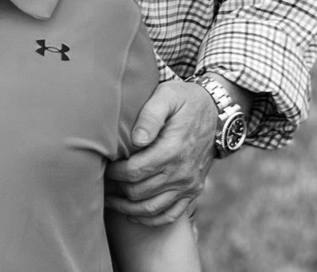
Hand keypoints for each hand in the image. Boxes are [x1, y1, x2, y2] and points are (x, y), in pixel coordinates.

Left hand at [105, 79, 216, 225]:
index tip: (103, 166)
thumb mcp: (167, 96)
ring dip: (127, 208)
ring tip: (109, 200)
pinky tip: (133, 214)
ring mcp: (188, 185)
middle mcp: (181, 172)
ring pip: (151, 208)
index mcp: (172, 150)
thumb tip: (136, 139)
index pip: (134, 171)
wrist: (215, 112)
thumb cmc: (184, 100)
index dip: (114, 173)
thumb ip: (150, 115)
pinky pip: (170, 215)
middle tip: (101, 182)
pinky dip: (150, 219)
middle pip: (139, 192)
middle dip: (116, 190)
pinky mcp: (193, 191)